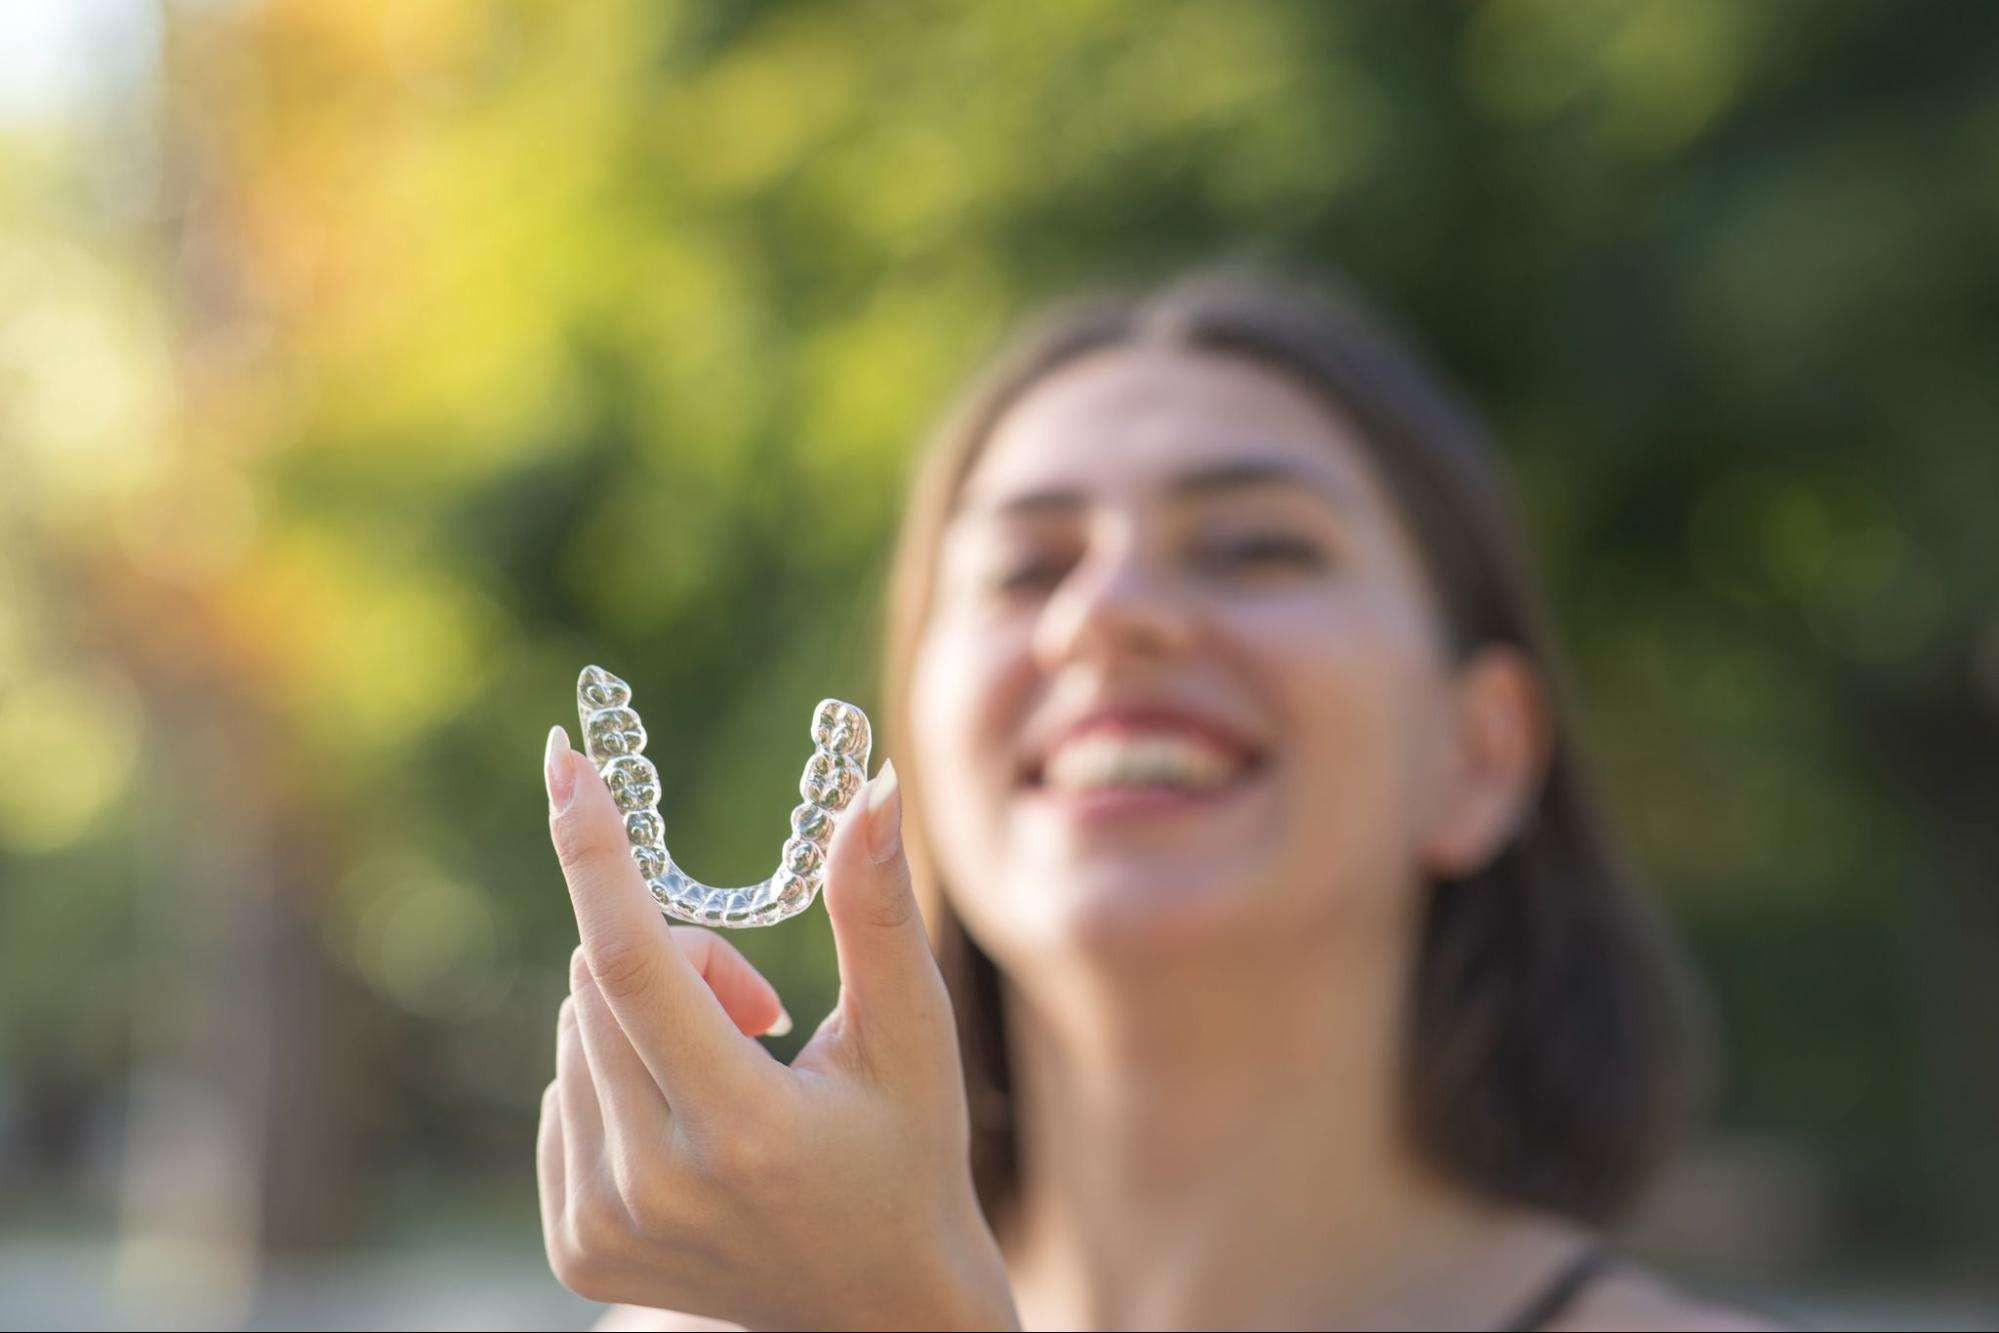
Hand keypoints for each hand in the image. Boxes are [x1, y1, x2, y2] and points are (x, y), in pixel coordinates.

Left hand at [535, 726, 1019, 1331]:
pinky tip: (691, 1126)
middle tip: (759, 1004)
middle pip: (603, 983)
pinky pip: (561, 1092)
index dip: (596, 852)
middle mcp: (657, 1186)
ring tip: (737, 1072)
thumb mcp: (911, 1030)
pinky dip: (616, 1073)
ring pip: (576, 1030)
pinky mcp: (576, 1246)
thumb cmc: (911, 1151)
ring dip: (646, 1015)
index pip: (636, 964)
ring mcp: (605, 1226)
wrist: (879, 1306)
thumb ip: (879, 907)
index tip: (564, 760)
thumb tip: (873, 786)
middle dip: (680, 954)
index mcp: (744, 1129)